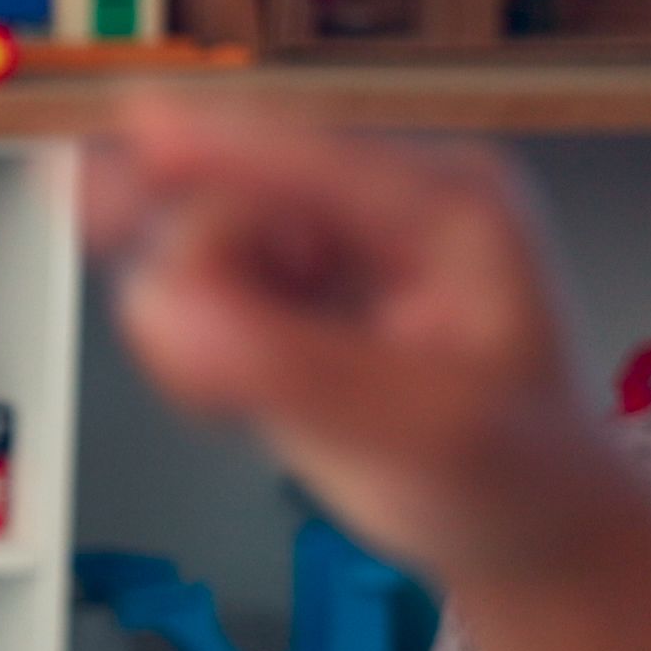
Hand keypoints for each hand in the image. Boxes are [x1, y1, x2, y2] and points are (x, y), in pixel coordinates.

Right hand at [81, 97, 615, 583]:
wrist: (520, 527)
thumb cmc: (505, 476)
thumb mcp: (415, 433)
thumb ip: (285, 369)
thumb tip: (159, 307)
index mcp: (447, 203)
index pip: (309, 158)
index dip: (212, 141)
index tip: (130, 123)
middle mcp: (378, 202)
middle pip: (231, 198)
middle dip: (198, 283)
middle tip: (206, 387)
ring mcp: (325, 240)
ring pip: (195, 243)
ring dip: (190, 326)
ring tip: (238, 406)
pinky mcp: (283, 282)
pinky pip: (187, 284)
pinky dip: (188, 347)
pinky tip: (232, 399)